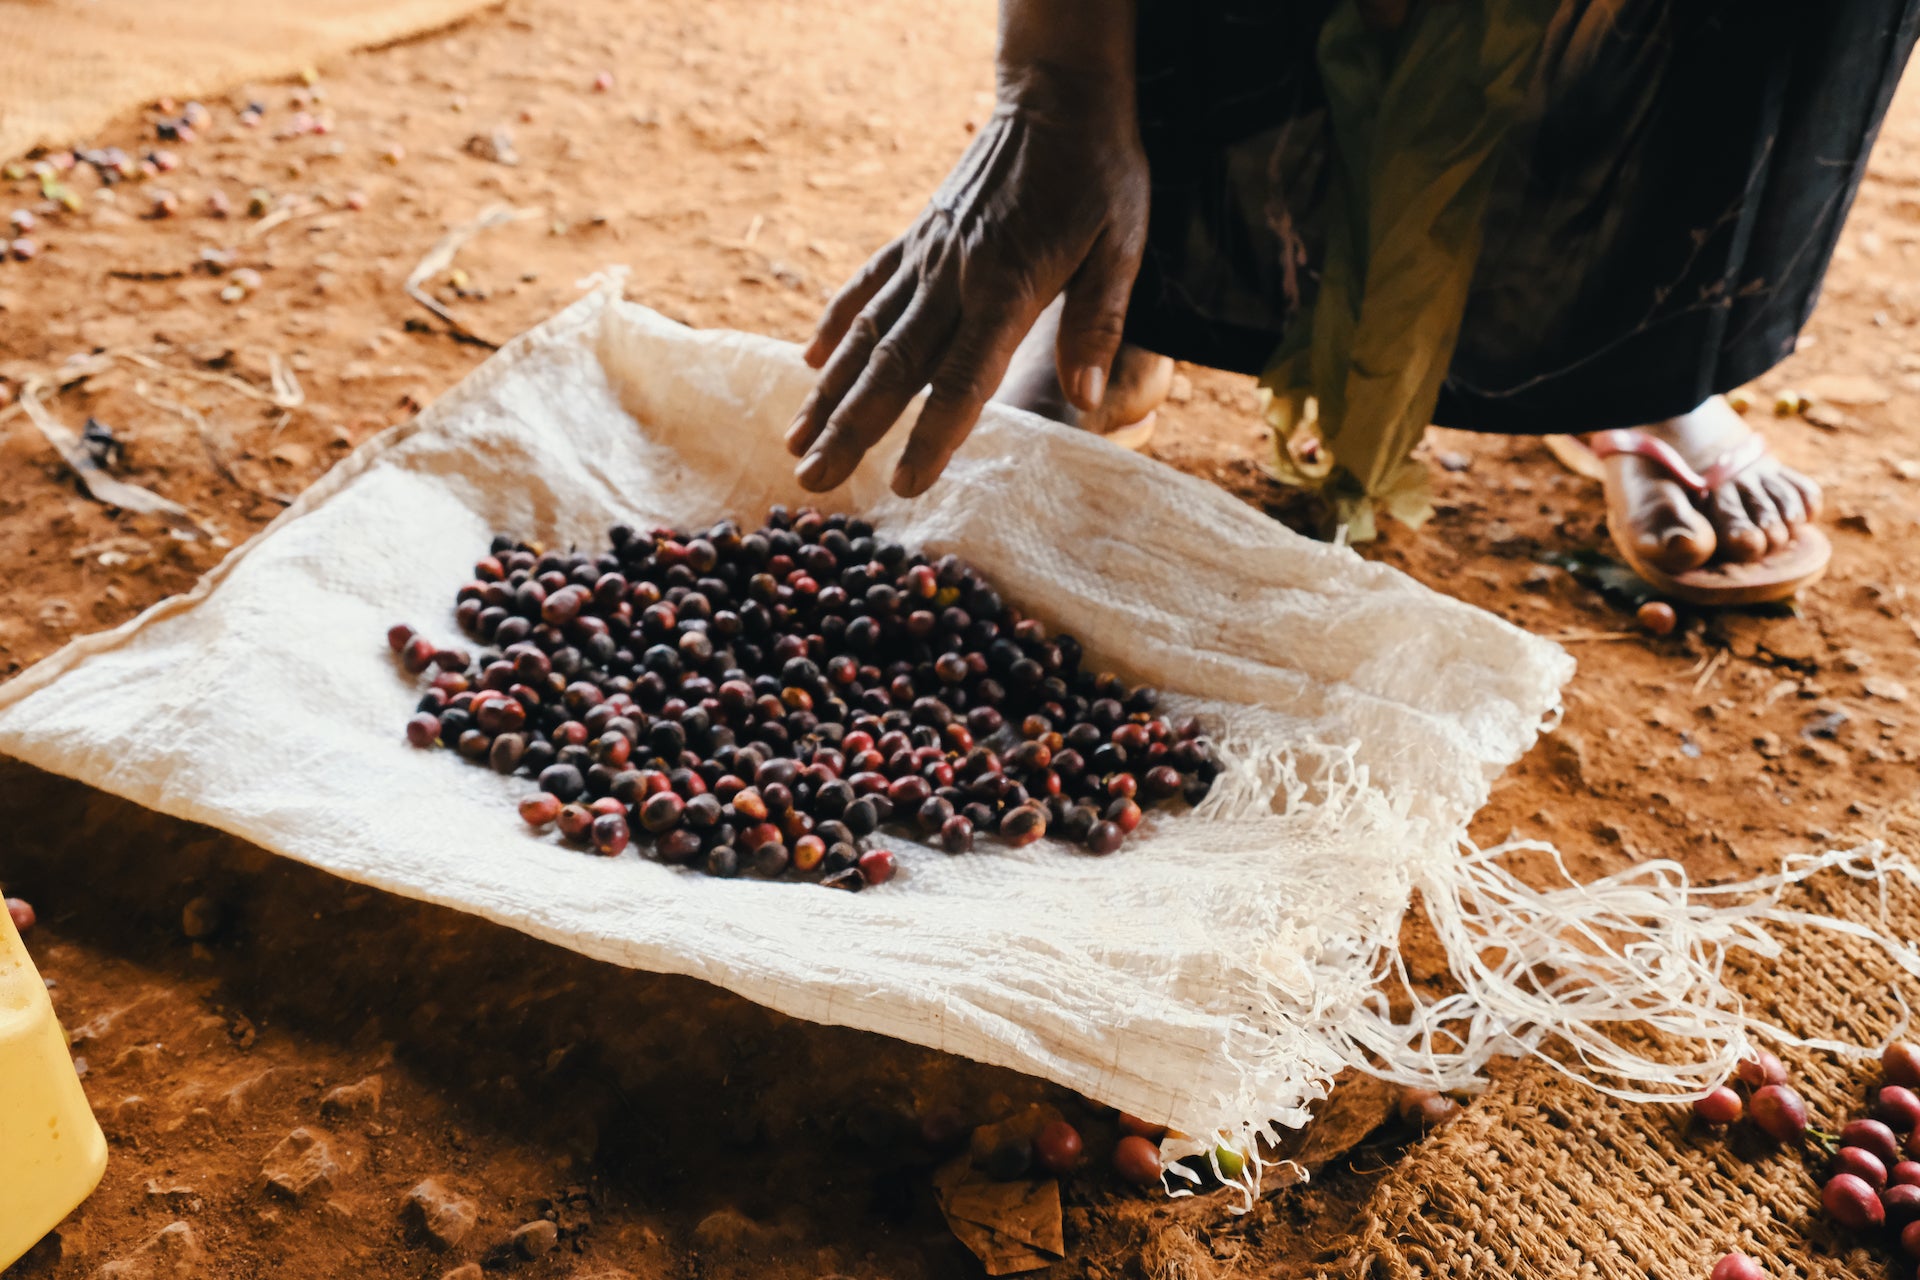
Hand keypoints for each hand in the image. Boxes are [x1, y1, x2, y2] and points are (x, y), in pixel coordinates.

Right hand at [786, 61, 1147, 496]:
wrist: (1058, 95)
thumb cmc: (1100, 175)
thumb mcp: (1121, 247)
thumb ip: (1098, 323)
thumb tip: (1086, 397)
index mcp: (1007, 286)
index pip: (964, 378)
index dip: (933, 436)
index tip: (904, 485)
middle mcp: (953, 275)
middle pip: (895, 367)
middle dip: (852, 430)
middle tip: (815, 482)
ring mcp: (927, 255)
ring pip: (867, 334)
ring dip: (828, 392)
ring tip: (796, 440)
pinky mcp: (917, 235)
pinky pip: (866, 286)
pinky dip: (835, 325)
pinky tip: (811, 363)